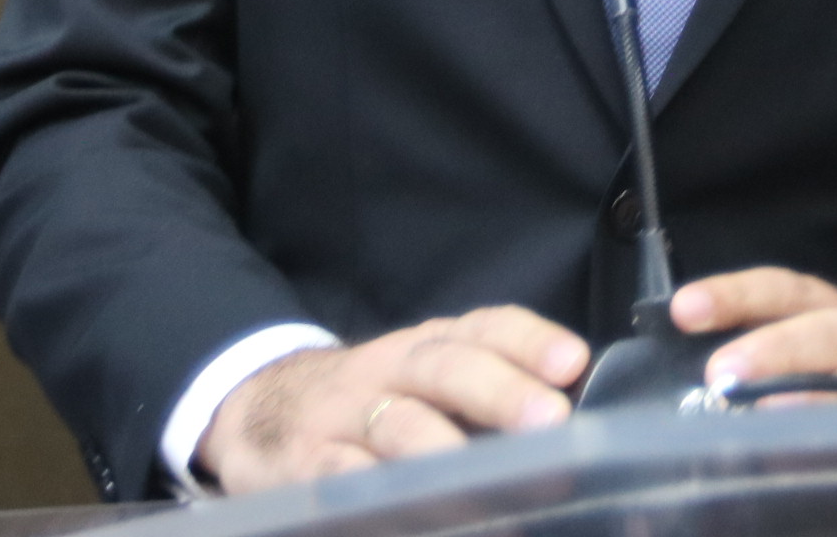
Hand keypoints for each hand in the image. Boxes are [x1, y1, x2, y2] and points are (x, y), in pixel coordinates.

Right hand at [197, 307, 589, 491]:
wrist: (260, 409)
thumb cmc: (374, 402)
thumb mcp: (426, 381)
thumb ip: (489, 398)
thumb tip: (577, 434)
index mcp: (430, 347)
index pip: (484, 328)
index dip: (529, 340)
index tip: (572, 361)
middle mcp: (391, 370)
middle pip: (446, 367)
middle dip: (500, 391)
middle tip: (550, 420)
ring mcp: (346, 415)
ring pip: (399, 423)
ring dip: (444, 448)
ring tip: (488, 480)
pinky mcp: (308, 465)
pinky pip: (344, 477)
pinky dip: (374, 491)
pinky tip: (405, 509)